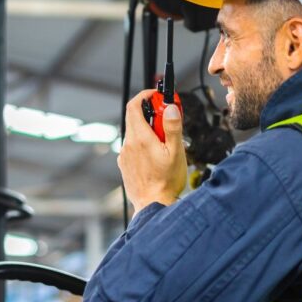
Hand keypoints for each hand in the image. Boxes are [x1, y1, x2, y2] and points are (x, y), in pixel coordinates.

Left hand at [119, 90, 186, 214]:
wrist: (153, 205)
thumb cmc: (165, 182)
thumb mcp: (176, 152)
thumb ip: (172, 127)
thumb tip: (170, 108)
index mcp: (140, 138)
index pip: (134, 106)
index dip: (145, 96)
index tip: (157, 96)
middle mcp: (129, 145)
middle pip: (135, 118)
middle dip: (152, 114)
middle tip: (168, 119)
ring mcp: (125, 155)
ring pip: (135, 133)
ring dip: (149, 130)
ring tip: (166, 142)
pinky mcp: (125, 164)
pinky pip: (133, 146)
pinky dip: (144, 143)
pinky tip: (157, 155)